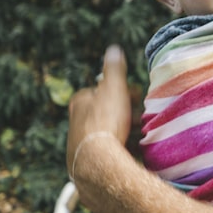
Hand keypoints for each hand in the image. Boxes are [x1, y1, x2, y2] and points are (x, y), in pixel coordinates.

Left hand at [67, 44, 132, 179]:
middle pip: (105, 112)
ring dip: (123, 132)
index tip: (136, 97)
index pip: (103, 90)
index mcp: (80, 101)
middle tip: (138, 118)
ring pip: (106, 132)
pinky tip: (130, 152)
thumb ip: (114, 69)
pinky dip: (118, 150)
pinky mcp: (85, 162)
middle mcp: (75, 122)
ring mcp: (79, 143)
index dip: (122, 92)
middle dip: (124, 113)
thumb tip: (114, 50)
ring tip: (137, 136)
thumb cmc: (105, 121)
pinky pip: (106, 152)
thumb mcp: (113, 88)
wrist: (97, 162)